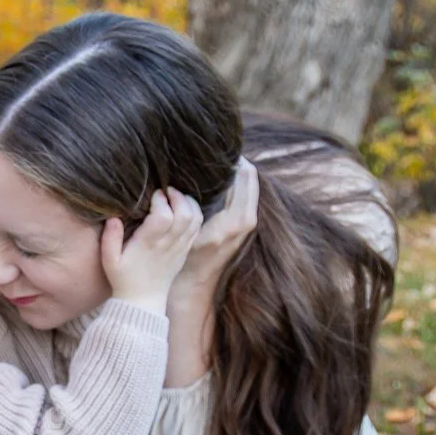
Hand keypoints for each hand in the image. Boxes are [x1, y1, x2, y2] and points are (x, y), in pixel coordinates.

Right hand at [101, 189, 203, 311]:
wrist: (143, 302)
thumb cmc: (123, 280)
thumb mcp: (109, 261)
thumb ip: (109, 238)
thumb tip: (113, 218)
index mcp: (148, 245)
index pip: (163, 216)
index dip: (161, 201)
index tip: (154, 195)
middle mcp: (167, 245)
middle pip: (184, 215)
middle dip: (178, 197)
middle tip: (168, 191)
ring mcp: (179, 249)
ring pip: (195, 220)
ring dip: (189, 204)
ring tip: (177, 198)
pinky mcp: (185, 252)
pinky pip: (197, 229)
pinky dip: (195, 214)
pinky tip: (184, 209)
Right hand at [176, 156, 259, 298]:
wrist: (194, 285)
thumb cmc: (185, 258)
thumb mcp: (187, 229)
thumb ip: (190, 205)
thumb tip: (188, 177)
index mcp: (236, 219)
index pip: (244, 176)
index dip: (232, 159)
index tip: (214, 149)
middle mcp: (247, 220)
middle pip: (250, 178)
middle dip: (236, 163)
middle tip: (215, 152)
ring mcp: (247, 224)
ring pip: (249, 186)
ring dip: (236, 173)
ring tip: (216, 162)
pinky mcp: (243, 226)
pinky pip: (245, 195)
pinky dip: (236, 184)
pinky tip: (218, 179)